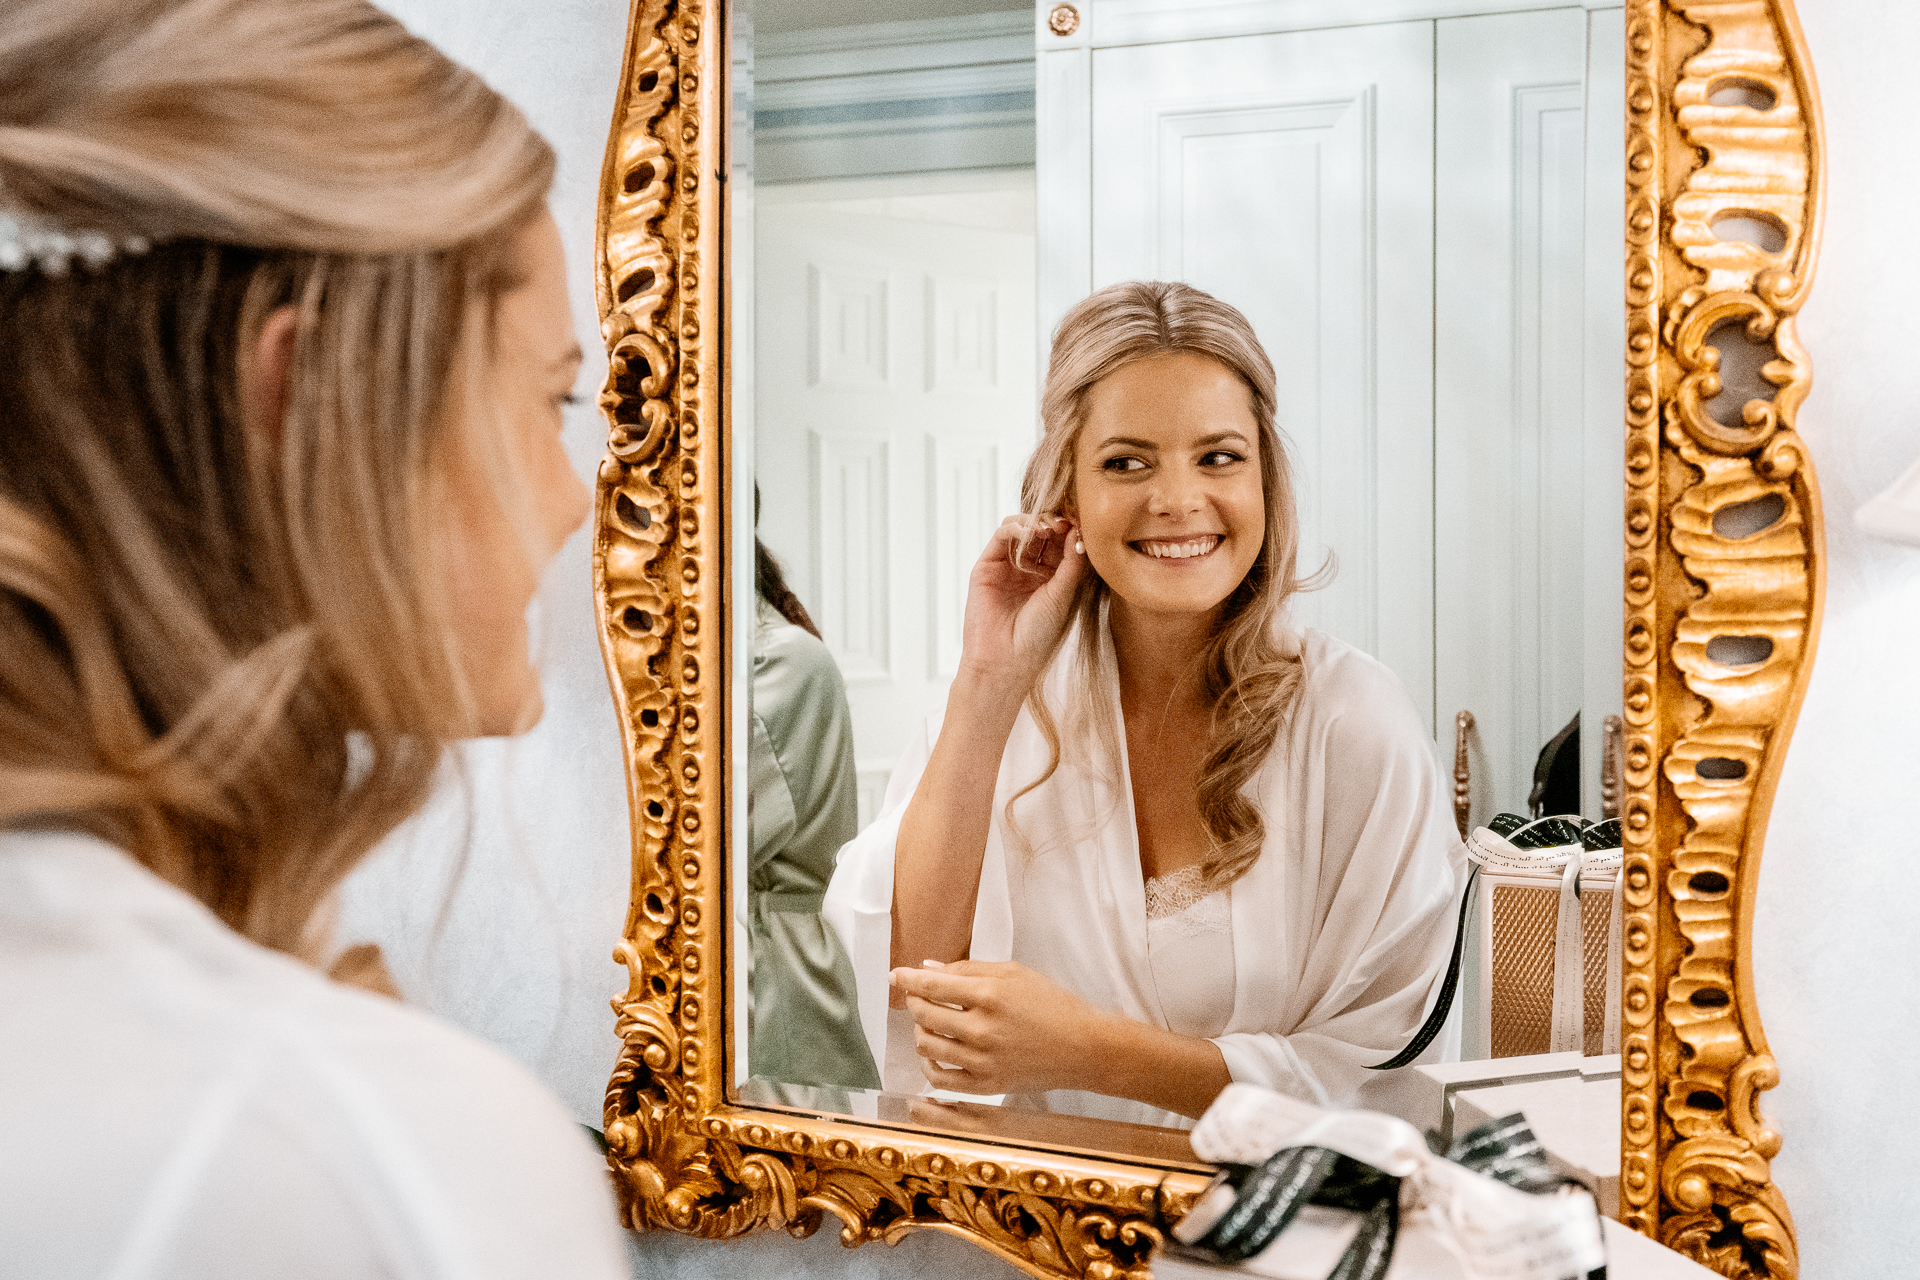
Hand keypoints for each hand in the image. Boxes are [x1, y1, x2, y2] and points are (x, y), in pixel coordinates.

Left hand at [889, 959, 1108, 1095]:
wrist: (1083, 1048)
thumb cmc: (1052, 1005)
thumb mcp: (1014, 973)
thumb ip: (968, 969)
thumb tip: (927, 969)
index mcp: (990, 995)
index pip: (932, 985)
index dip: (907, 979)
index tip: (895, 975)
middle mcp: (983, 1029)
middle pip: (925, 1014)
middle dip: (914, 1002)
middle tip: (918, 997)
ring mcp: (983, 1060)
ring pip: (927, 1045)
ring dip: (920, 1030)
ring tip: (929, 1023)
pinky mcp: (987, 1085)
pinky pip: (940, 1079)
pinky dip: (928, 1065)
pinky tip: (932, 1053)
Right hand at [958, 514, 1087, 696]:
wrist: (1005, 661)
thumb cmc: (1038, 637)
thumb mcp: (1063, 595)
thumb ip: (1072, 561)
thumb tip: (1079, 529)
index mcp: (1053, 578)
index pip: (1063, 542)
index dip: (1072, 530)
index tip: (1084, 523)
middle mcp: (1031, 569)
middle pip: (1044, 531)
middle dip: (1055, 522)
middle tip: (1066, 521)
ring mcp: (1009, 566)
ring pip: (1023, 529)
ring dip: (1037, 521)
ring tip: (1050, 527)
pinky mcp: (988, 565)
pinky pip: (1002, 536)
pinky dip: (1016, 527)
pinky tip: (1031, 531)